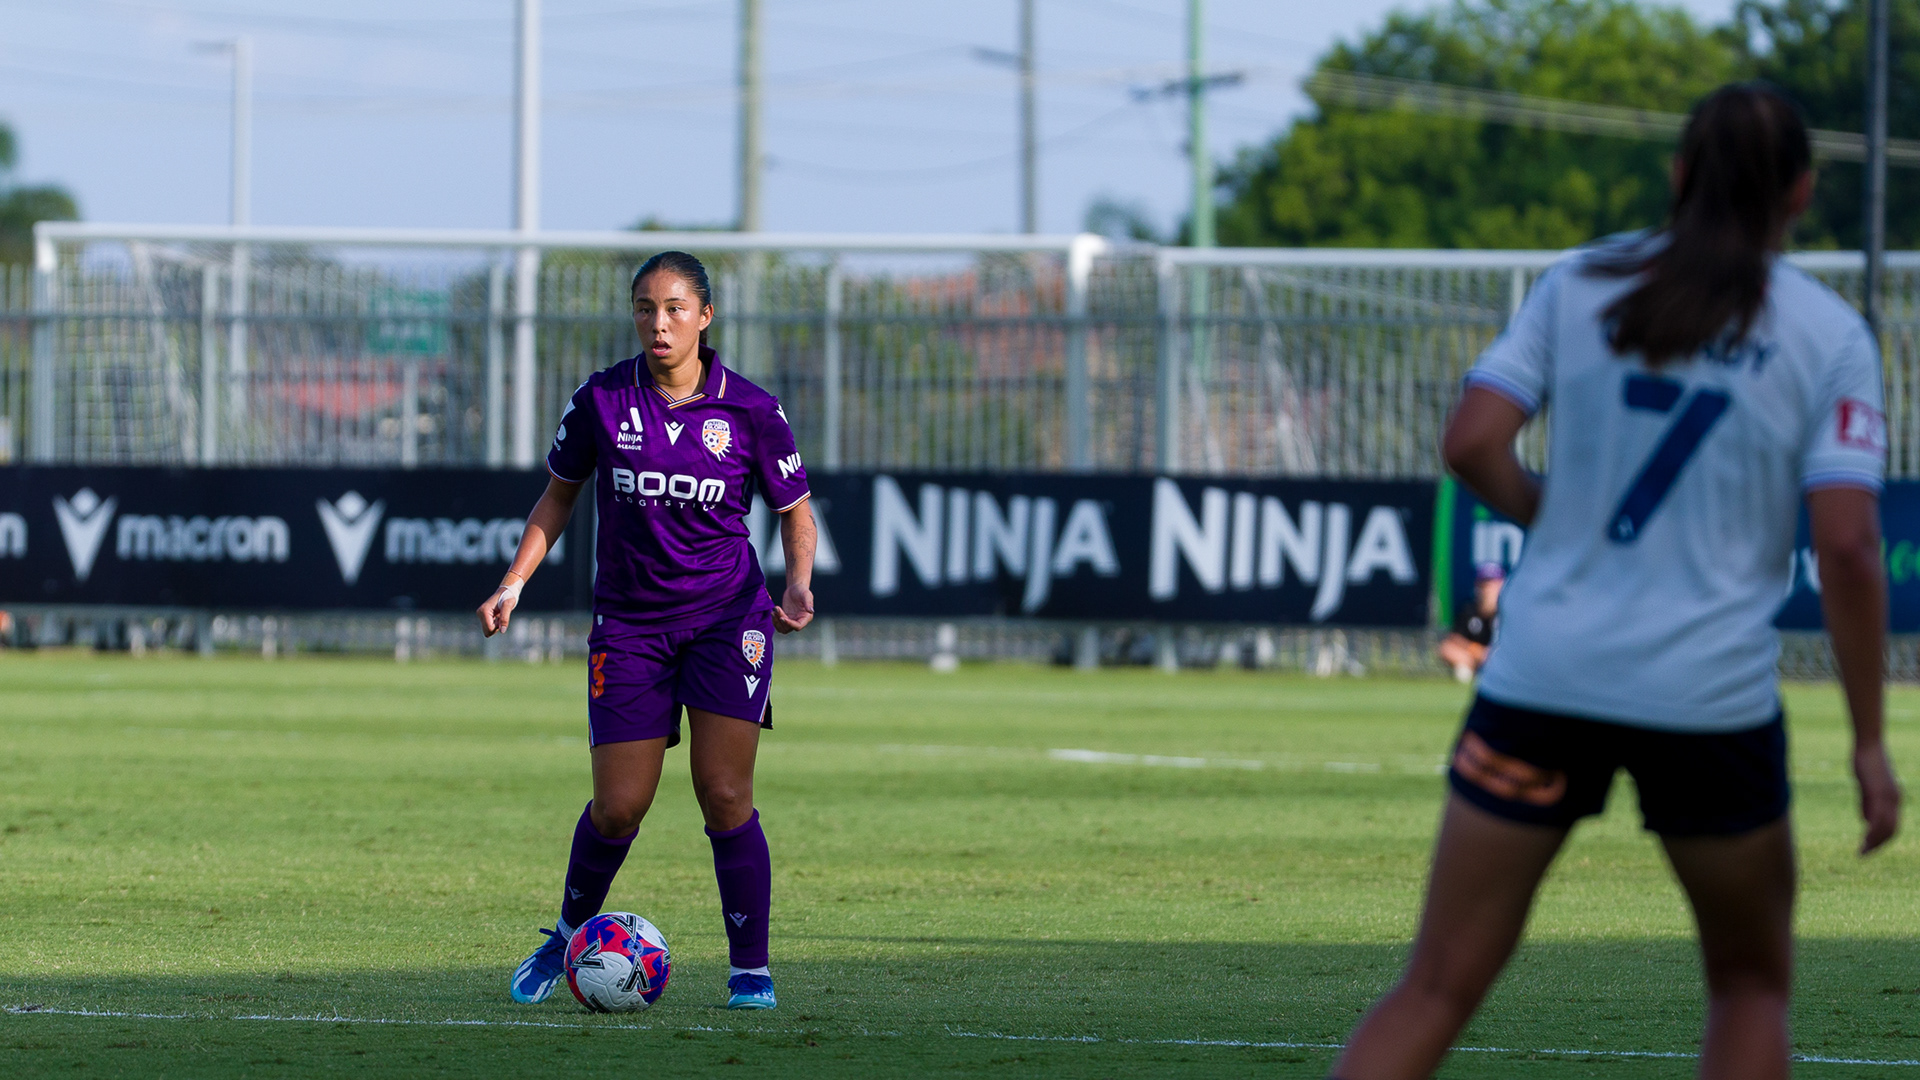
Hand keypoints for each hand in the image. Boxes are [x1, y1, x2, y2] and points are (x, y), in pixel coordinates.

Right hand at [477, 578, 522, 636]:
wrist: (507, 591)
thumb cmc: (508, 596)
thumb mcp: (508, 606)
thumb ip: (505, 619)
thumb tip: (502, 631)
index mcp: (484, 611)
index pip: (489, 629)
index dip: (498, 627)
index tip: (502, 617)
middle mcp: (480, 613)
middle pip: (487, 631)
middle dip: (496, 627)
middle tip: (501, 617)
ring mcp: (480, 615)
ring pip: (487, 630)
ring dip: (496, 626)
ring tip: (500, 616)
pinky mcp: (483, 616)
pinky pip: (488, 627)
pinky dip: (495, 624)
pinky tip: (498, 616)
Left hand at [772, 582, 813, 633]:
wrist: (795, 588)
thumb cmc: (802, 590)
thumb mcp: (806, 594)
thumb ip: (808, 603)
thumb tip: (811, 611)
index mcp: (806, 617)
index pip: (798, 626)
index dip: (790, 624)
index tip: (782, 618)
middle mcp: (799, 620)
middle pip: (789, 628)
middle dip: (781, 621)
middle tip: (777, 609)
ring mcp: (792, 620)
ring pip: (783, 628)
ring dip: (776, 622)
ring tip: (773, 612)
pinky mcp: (786, 618)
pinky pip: (779, 624)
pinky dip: (775, 621)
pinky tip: (773, 613)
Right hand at [1855, 740, 1902, 854]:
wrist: (1868, 744)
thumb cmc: (1865, 762)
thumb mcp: (1867, 786)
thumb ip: (1868, 803)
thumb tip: (1866, 821)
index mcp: (1893, 799)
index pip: (1892, 826)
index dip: (1880, 840)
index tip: (1867, 849)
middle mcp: (1895, 800)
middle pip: (1891, 830)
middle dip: (1878, 845)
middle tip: (1863, 855)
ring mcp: (1889, 797)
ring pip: (1886, 827)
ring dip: (1874, 842)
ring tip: (1862, 851)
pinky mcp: (1879, 792)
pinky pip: (1878, 817)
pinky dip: (1872, 831)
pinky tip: (1864, 838)